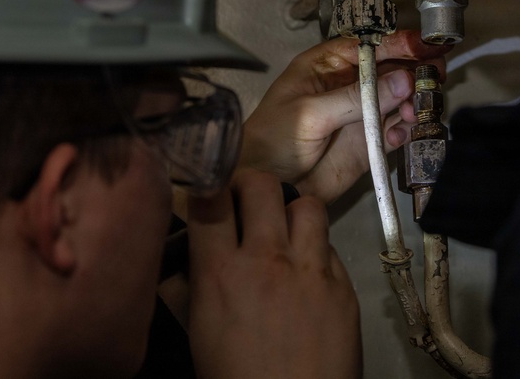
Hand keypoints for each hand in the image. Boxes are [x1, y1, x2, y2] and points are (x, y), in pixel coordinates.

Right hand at [187, 170, 361, 378]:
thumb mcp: (199, 336)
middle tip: (246, 203)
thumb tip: (175, 265)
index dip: (208, 186)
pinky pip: (330, 246)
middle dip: (250, 186)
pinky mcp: (344, 286)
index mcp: (222, 273)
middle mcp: (268, 260)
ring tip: (284, 232)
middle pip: (262, 185)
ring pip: (307, 204)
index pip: (210, 200)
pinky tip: (307, 273)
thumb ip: (186, 292)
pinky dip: (316, 250)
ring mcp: (312, 270)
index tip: (209, 190)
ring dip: (292, 212)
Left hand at [241, 31, 450, 201]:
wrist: (270, 188)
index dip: (398, 43)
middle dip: (414, 72)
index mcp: (327, 65)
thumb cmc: (273, 141)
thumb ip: (357, 98)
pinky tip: (398, 135)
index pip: (369, 46)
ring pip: (400, 98)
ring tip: (409, 113)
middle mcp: (349, 85)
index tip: (424, 46)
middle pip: (392, 69)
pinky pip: (397, 129)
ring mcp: (362, 113)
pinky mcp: (370, 141)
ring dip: (411, 103)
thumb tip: (403, 79)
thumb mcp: (311, 113)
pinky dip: (405, 130)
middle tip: (434, 77)